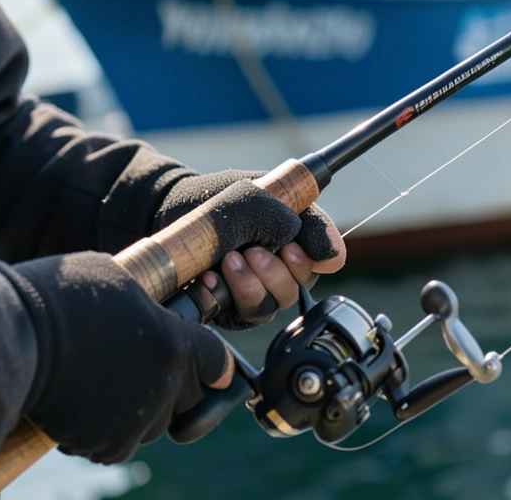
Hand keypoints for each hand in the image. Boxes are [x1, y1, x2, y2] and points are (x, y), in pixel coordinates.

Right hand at [7, 252, 234, 463]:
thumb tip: (147, 308)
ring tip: (100, 387)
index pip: (216, 363)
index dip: (212, 366)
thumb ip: (145, 305)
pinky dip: (102, 434)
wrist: (12, 342)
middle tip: (135, 373)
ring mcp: (139, 417)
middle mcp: (165, 384)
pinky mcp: (108, 444)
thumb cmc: (59, 299)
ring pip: (153, 424)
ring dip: (137, 413)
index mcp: (174, 343)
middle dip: (171, 389)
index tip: (209, 370)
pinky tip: (78, 408)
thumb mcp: (115, 281)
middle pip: (187, 397)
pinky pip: (117, 445)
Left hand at [154, 170, 346, 328]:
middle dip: (275, 272)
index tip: (290, 248)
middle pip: (296, 289)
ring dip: (250, 284)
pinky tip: (209, 277)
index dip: (308, 262)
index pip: (323, 263)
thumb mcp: (267, 196)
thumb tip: (335, 259)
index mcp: (297, 241)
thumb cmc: (225, 198)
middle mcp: (280, 270)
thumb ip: (306, 223)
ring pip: (269, 305)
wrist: (174, 205)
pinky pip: (238, 315)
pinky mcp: (229, 308)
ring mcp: (255, 291)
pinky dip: (225, 295)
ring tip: (229, 259)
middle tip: (252, 250)